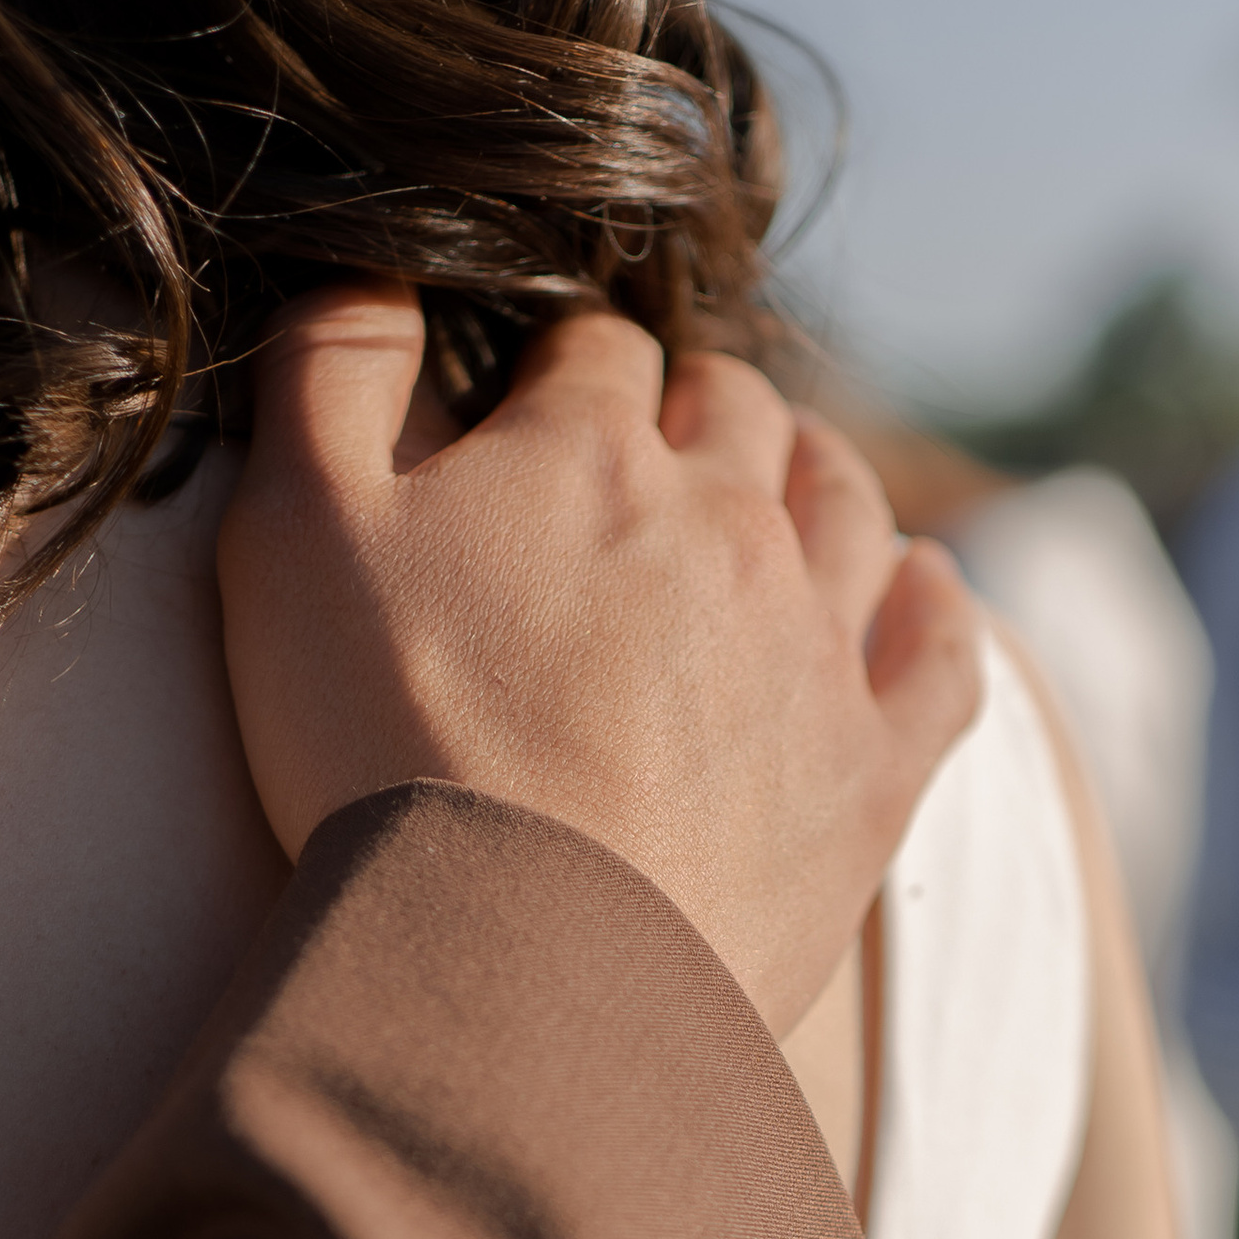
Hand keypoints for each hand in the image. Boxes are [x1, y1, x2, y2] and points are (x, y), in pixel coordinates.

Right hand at [217, 281, 982, 1037]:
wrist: (518, 970)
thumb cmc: (383, 749)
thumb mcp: (294, 535)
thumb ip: (329, 373)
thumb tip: (378, 269)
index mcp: (592, 454)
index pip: (598, 355)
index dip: (562, 375)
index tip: (531, 418)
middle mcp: (731, 523)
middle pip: (736, 413)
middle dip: (693, 414)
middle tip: (652, 453)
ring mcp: (818, 647)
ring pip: (849, 505)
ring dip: (813, 478)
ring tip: (780, 491)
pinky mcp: (873, 772)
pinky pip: (943, 650)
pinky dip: (933, 604)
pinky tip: (915, 589)